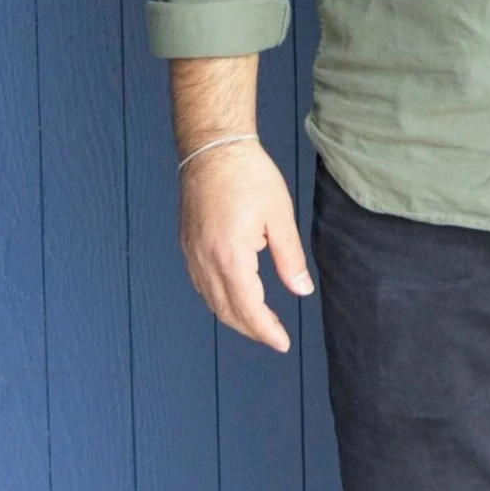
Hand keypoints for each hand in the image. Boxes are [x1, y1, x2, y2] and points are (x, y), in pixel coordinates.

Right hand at [178, 139, 314, 351]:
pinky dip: (218, 299)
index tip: (283, 343)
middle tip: (275, 336)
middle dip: (252, 329)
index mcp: (230, 255)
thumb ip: (290, 257)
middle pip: (227, 311)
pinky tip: (234, 297)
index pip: (248, 308)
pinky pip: (201, 285)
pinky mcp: (187, 245)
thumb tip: (302, 290)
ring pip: (211, 301)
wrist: (213, 148)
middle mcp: (205, 261)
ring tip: (258, 322)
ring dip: (234, 317)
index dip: (267, 330)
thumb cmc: (248, 175)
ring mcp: (192, 254)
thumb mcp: (278, 215)